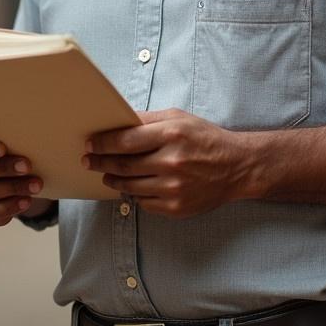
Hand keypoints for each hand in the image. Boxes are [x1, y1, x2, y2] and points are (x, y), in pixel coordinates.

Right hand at [0, 133, 44, 226]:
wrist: (0, 174)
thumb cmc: (0, 151)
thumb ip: (3, 140)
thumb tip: (25, 140)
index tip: (3, 149)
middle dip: (5, 169)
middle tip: (27, 166)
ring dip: (12, 188)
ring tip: (35, 185)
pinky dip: (9, 207)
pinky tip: (25, 201)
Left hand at [83, 109, 250, 217]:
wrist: (236, 167)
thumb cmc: (206, 138)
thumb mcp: (179, 118)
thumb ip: (148, 119)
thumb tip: (118, 121)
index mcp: (171, 135)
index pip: (125, 141)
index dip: (102, 143)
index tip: (90, 144)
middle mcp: (171, 162)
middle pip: (123, 166)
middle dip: (101, 163)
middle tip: (88, 160)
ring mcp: (174, 188)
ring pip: (130, 187)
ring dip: (113, 180)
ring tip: (106, 175)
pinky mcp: (176, 207)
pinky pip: (144, 203)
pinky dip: (134, 195)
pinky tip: (132, 187)